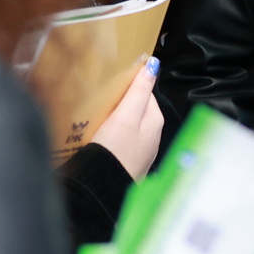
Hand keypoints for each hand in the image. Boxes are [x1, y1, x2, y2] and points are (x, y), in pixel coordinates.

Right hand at [92, 58, 163, 179]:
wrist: (103, 187)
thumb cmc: (114, 149)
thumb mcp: (126, 115)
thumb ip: (139, 91)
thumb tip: (154, 65)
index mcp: (155, 120)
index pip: (146, 93)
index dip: (129, 87)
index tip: (112, 85)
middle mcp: (154, 136)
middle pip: (138, 110)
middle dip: (122, 104)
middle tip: (101, 100)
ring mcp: (143, 151)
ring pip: (130, 126)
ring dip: (117, 120)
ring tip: (98, 118)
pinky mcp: (130, 162)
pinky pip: (123, 141)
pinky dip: (114, 136)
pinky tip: (101, 137)